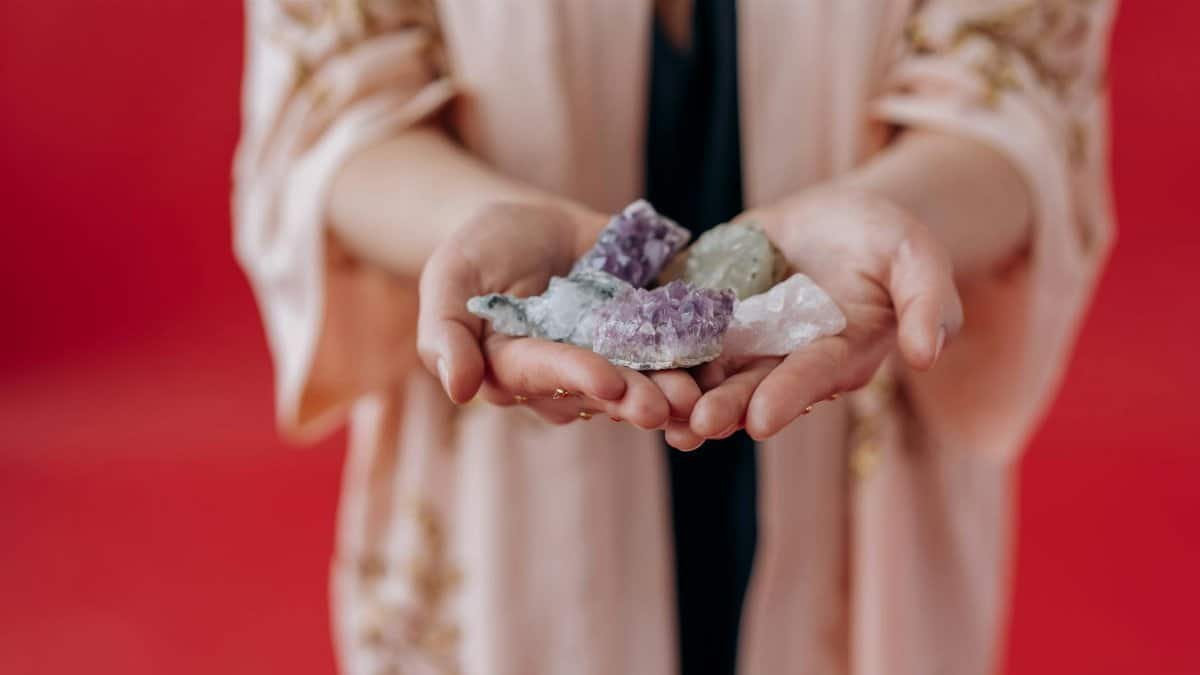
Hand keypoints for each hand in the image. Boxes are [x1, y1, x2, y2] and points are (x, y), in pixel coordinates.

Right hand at [417, 201, 700, 428]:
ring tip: (699, 397)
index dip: (577, 376)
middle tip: (670, 405)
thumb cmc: (479, 251)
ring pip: (642, 383)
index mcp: (515, 367)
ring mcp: (608, 360)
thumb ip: (445, 333)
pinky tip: (723, 366)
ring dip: (671, 392)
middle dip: (636, 398)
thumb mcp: (450, 277)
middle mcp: (565, 376)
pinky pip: (671, 352)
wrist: (530, 224)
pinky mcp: (642, 340)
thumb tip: (458, 389)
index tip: (609, 383)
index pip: (546, 373)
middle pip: (601, 391)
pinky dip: (696, 361)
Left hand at [670, 186, 963, 446]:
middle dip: (724, 408)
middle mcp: (785, 359)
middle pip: (752, 388)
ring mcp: (744, 340)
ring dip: (682, 396)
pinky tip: (623, 360)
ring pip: (709, 374)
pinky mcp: (710, 314)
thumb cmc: (887, 239)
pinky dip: (654, 348)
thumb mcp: (917, 257)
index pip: (811, 377)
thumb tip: (926, 355)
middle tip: (693, 426)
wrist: (838, 216)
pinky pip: (679, 333)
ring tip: (651, 415)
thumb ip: (927, 302)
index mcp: (837, 354)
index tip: (761, 419)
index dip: (787, 397)